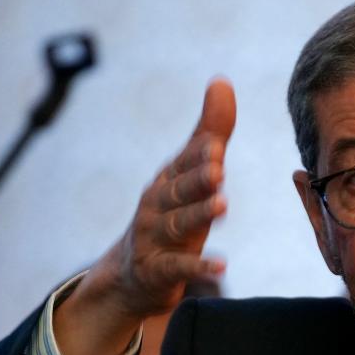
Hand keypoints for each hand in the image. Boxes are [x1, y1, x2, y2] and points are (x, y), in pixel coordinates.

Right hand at [55, 79, 235, 354]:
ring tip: (223, 206)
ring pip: (178, 224)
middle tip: (218, 169)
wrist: (131, 274)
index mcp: (168, 179)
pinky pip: (177, 267)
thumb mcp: (190, 174)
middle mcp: (157, 204)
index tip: (216, 144)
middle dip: (196, 179)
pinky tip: (222, 267)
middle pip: (179, 190)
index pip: (184, 162)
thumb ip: (210, 132)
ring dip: (199, 214)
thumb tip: (221, 80)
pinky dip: (198, 267)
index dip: (198, 154)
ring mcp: (154, 237)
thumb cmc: (170, 215)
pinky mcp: (157, 270)